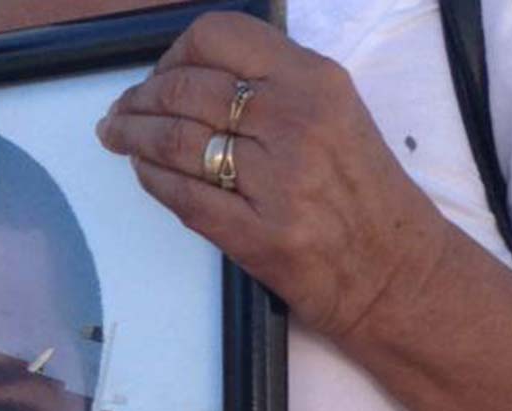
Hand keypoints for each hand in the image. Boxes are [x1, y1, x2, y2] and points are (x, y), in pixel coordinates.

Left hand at [95, 13, 452, 343]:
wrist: (395, 272)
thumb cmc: (359, 193)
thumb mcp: (332, 112)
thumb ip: (272, 86)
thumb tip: (188, 76)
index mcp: (315, 81)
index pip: (220, 37)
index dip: (175, 54)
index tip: (161, 75)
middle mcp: (296, 122)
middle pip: (186, 89)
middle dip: (139, 99)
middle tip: (122, 112)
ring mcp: (277, 181)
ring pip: (175, 140)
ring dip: (132, 136)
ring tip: (117, 137)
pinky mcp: (258, 235)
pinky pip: (183, 195)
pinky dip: (152, 179)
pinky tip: (144, 171)